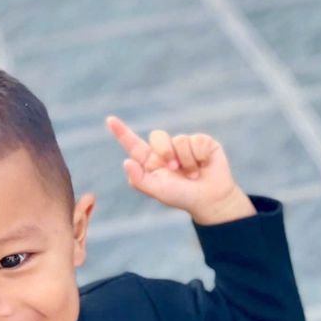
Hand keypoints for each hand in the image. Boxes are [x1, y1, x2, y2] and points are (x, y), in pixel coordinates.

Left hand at [106, 115, 254, 224]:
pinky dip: (199, 156)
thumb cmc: (182, 196)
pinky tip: (203, 165)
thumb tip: (126, 162)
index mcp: (150, 161)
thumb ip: (140, 180)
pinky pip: (196, 140)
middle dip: (165, 151)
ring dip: (186, 160)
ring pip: (179, 139)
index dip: (121, 132)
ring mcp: (184, 145)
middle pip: (157, 136)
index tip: (110, 120)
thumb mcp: (158, 191)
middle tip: (175, 169)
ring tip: (193, 173)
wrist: (210, 199)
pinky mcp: (202, 142)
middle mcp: (166, 150)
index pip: (133, 144)